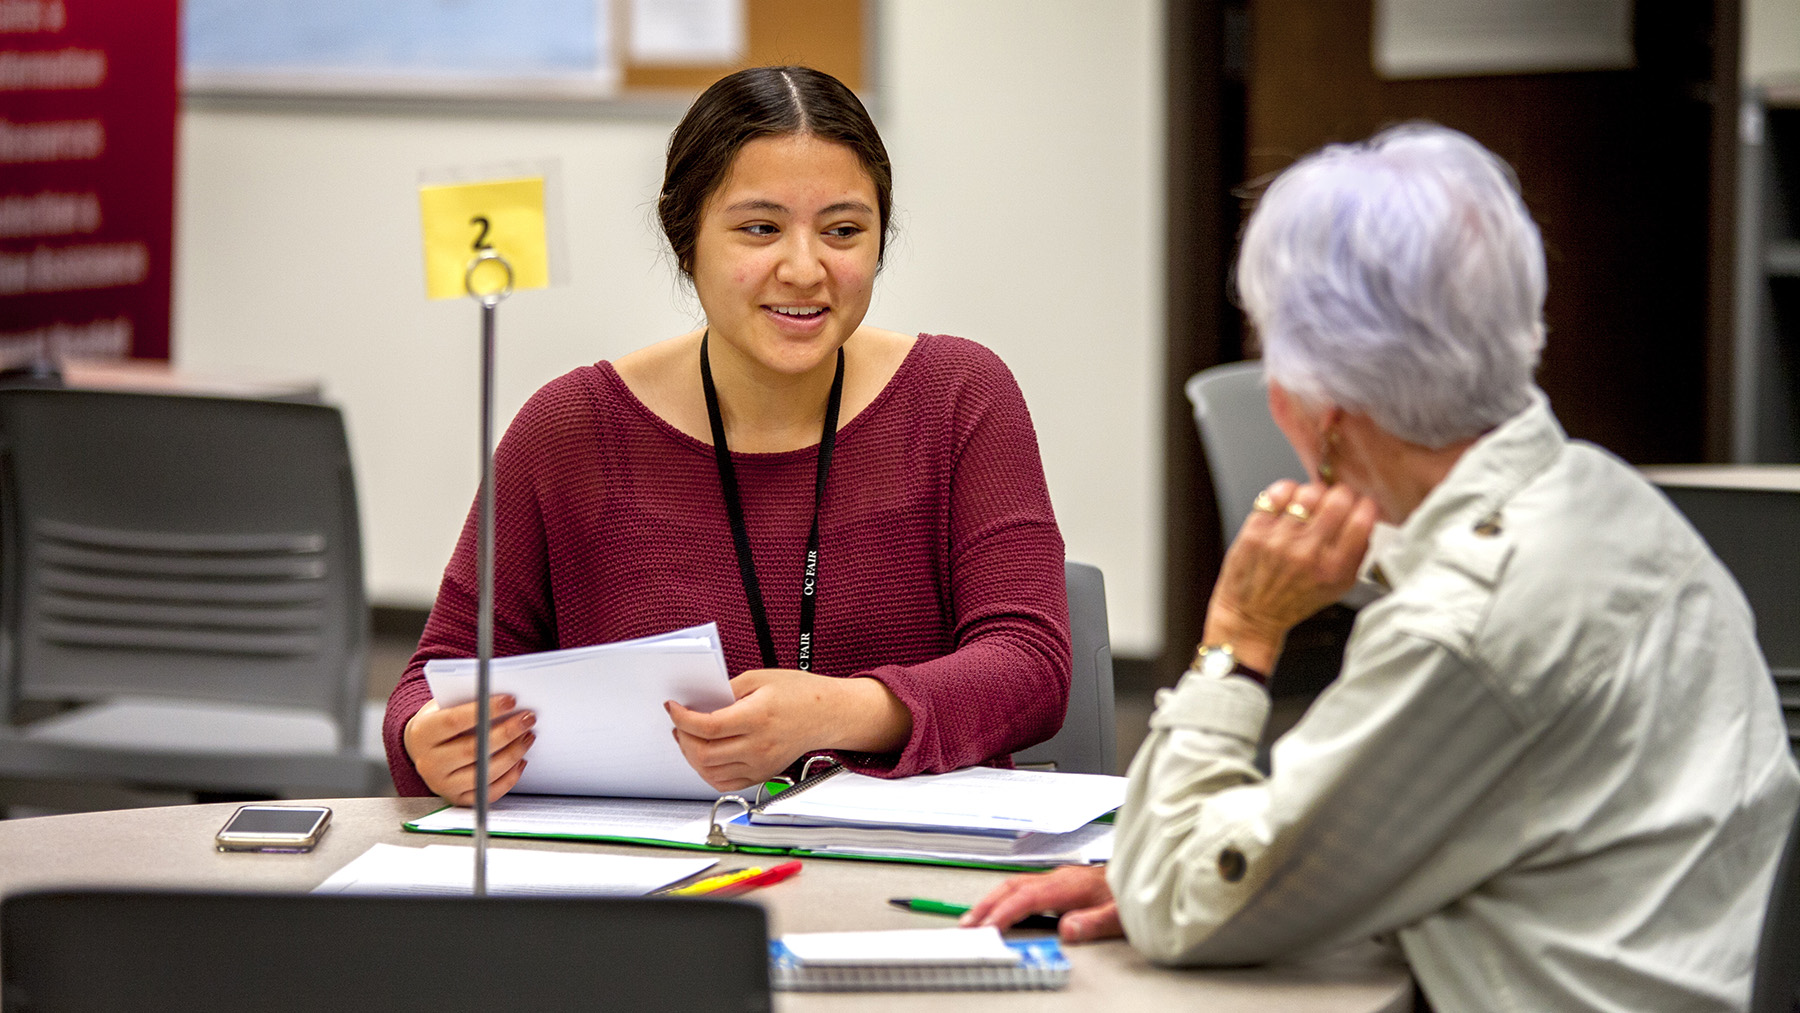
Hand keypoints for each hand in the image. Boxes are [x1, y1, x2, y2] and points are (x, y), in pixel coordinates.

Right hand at [402, 695, 535, 806]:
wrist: (423, 747)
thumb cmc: (441, 720)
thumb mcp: (445, 705)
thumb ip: (469, 702)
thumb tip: (507, 701)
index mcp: (422, 734)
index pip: (454, 721)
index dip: (484, 710)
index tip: (511, 700)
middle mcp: (429, 763)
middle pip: (471, 750)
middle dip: (506, 733)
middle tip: (527, 719)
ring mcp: (442, 784)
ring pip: (482, 774)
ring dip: (512, 754)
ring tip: (528, 737)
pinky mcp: (457, 799)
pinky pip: (487, 793)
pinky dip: (509, 778)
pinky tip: (520, 761)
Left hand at [666, 669, 910, 790]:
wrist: (829, 714)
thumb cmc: (799, 693)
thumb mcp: (759, 678)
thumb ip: (726, 689)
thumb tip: (697, 701)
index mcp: (758, 717)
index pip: (708, 726)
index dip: (682, 718)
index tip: (672, 707)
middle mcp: (759, 746)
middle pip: (704, 753)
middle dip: (682, 737)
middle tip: (678, 723)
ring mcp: (761, 764)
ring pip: (710, 772)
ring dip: (691, 755)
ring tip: (687, 738)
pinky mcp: (763, 775)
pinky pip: (725, 783)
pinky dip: (706, 772)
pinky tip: (703, 756)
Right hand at [962, 866, 1121, 943]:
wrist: (1142, 873)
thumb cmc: (1131, 893)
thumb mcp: (1120, 914)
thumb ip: (1094, 922)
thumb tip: (1067, 930)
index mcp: (1069, 884)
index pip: (1027, 897)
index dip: (1005, 911)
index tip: (988, 927)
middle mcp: (1059, 878)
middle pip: (1013, 887)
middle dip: (987, 905)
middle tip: (968, 924)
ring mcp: (1058, 878)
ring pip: (1016, 885)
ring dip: (993, 901)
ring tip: (975, 919)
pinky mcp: (1059, 883)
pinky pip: (1023, 887)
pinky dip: (1006, 898)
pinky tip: (1002, 909)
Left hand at [1207, 480, 1378, 670]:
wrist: (1253, 614)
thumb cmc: (1295, 599)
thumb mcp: (1339, 587)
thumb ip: (1357, 554)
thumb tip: (1367, 518)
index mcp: (1334, 568)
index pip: (1362, 521)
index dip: (1366, 506)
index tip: (1362, 506)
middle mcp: (1308, 553)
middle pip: (1338, 500)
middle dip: (1342, 494)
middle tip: (1337, 501)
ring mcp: (1280, 540)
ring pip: (1309, 493)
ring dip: (1314, 492)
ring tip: (1312, 503)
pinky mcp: (1256, 531)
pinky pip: (1278, 493)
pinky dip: (1288, 490)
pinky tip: (1289, 501)